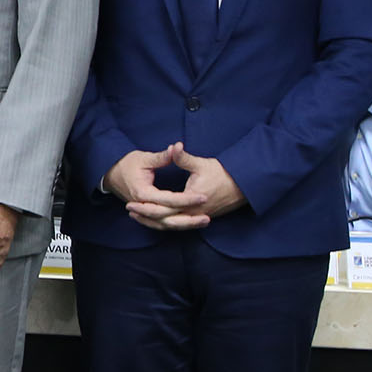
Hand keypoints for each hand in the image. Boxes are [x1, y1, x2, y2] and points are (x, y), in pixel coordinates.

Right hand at [106, 146, 206, 230]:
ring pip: (166, 224)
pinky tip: (189, 224)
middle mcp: (143, 205)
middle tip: (207, 217)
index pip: (169, 200)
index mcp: (143, 192)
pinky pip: (161, 224)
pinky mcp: (145, 213)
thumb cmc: (126, 164)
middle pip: (168, 218)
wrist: (110, 174)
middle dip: (189, 219)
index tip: (203, 196)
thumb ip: (162, 157)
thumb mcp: (143, 158)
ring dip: (185, 225)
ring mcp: (143, 211)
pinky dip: (175, 225)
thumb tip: (177, 148)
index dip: (187, 199)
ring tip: (203, 222)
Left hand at [127, 143, 245, 230]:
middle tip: (129, 210)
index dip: (147, 206)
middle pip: (165, 220)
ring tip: (137, 216)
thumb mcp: (201, 164)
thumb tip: (174, 146)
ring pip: (171, 225)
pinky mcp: (199, 218)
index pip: (165, 207)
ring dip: (153, 222)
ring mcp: (197, 217)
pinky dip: (165, 223)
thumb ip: (183, 158)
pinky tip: (155, 219)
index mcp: (192, 200)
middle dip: (146, 216)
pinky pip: (179, 225)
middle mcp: (194, 213)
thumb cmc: (222, 173)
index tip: (132, 202)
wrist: (242, 184)